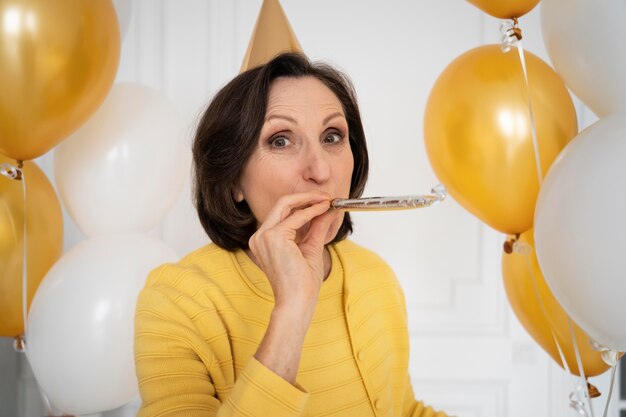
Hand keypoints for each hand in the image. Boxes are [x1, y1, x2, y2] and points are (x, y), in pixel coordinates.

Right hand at [249, 191, 339, 382]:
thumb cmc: (302, 284)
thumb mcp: (311, 248)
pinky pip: (296, 216)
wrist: (297, 302)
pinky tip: (324, 208)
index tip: (321, 201)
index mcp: (263, 240)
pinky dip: (312, 210)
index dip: (303, 203)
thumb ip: (316, 228)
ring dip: (309, 200)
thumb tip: (327, 210)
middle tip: (325, 196)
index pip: (282, 213)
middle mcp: (259, 236)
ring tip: (327, 200)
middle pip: (281, 204)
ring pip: (286, 205)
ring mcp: (264, 236)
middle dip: (305, 197)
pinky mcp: (274, 237)